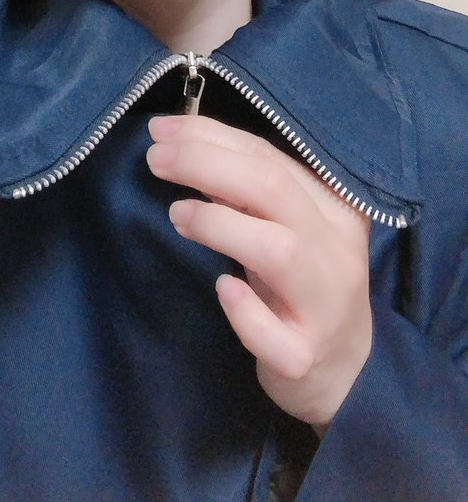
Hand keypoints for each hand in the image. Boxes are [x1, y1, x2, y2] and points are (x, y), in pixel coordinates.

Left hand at [146, 113, 371, 432]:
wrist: (343, 371)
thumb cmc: (299, 282)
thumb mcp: (282, 227)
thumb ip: (244, 188)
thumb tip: (177, 142)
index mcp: (335, 208)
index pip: (270, 157)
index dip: (212, 137)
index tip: (162, 130)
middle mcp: (336, 250)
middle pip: (274, 189)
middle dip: (208, 164)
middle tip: (157, 159)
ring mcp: (324, 306)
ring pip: (279, 253)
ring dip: (220, 225)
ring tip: (177, 214)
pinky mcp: (305, 357)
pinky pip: (276, 336)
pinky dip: (245, 311)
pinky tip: (222, 288)